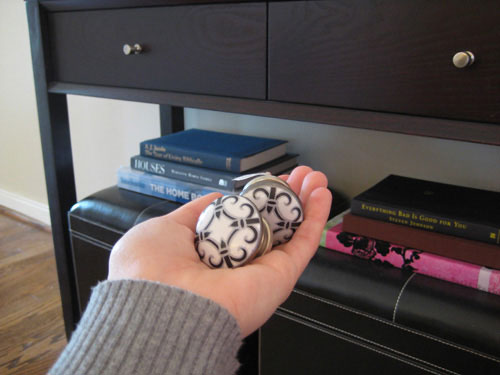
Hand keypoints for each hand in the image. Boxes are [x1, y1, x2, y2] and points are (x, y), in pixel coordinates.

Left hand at [108, 166, 331, 336]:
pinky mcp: (280, 276)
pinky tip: (321, 196)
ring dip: (306, 202)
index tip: (269, 179)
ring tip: (316, 177)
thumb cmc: (152, 271)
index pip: (244, 220)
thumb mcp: (165, 229)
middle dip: (288, 195)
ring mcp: (262, 269)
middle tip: (300, 174)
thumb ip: (193, 213)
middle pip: (273, 223)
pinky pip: (304, 244)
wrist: (163, 306)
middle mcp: (239, 262)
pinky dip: (316, 218)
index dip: (259, 197)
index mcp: (213, 252)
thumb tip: (216, 198)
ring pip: (292, 231)